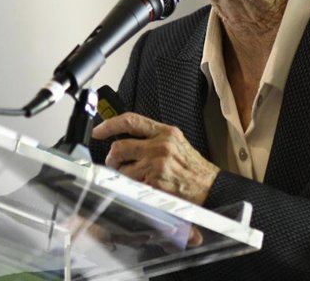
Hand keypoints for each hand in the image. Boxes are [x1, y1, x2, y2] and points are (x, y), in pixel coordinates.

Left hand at [91, 112, 219, 205]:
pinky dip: (133, 188)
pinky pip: (132, 185)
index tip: (98, 131)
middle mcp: (160, 145)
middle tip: (114, 163)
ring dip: (122, 176)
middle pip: (119, 146)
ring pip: (122, 169)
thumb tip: (126, 137)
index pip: (130, 120)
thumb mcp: (176, 143)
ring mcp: (157, 165)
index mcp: (165, 132)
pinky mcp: (155, 183)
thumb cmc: (193, 167)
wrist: (211, 187)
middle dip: (112, 158)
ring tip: (133, 178)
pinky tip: (144, 188)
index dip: (109, 124)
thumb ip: (153, 137)